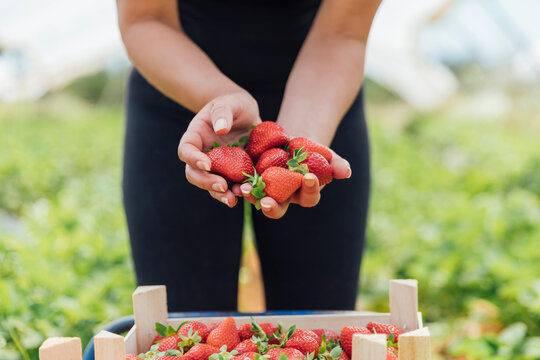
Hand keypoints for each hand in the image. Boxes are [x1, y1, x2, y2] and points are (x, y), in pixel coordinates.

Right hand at [178, 91, 260, 206]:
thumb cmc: (235, 104)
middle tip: (222, 186)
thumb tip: (220, 129)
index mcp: (195, 136)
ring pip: (210, 185)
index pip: (186, 150)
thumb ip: (223, 112)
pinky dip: (236, 193)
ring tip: (233, 199)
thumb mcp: (231, 102)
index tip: (207, 164)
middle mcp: (202, 155)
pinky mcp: (231, 174)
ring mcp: (216, 167)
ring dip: (220, 194)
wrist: (247, 115)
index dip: (193, 159)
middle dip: (206, 182)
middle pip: (194, 173)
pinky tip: (246, 195)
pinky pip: (230, 187)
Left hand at [232, 149, 350, 218]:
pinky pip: (245, 187)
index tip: (309, 177)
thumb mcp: (325, 154)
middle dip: (273, 207)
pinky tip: (235, 181)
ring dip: (251, 197)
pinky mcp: (252, 182)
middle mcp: (285, 198)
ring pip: (258, 199)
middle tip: (266, 202)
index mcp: (305, 194)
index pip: (309, 197)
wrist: (291, 141)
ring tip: (244, 190)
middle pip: (279, 209)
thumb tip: (346, 172)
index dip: (310, 189)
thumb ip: (336, 163)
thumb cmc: (313, 151)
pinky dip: (240, 185)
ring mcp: (267, 191)